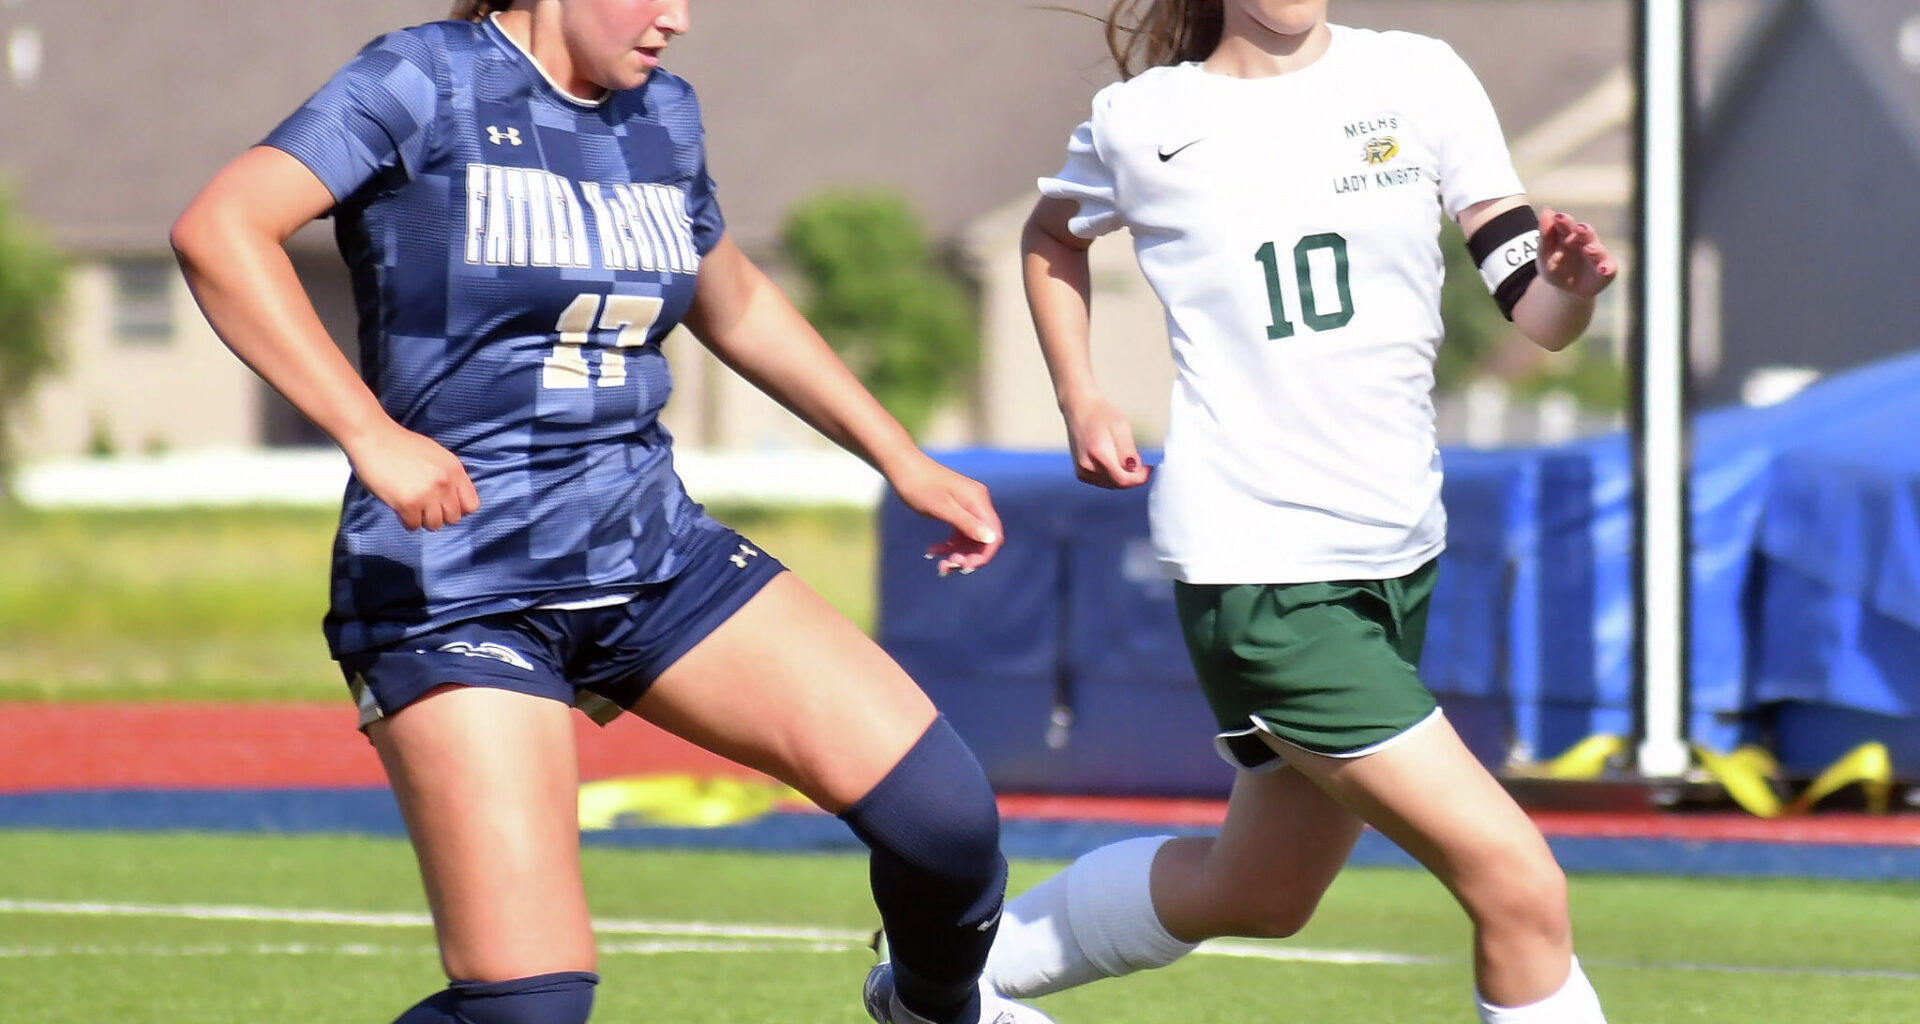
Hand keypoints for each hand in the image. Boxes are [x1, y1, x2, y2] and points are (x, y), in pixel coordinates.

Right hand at [343, 423, 479, 530]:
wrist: (373, 438)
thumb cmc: (401, 446)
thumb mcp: (436, 456)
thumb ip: (448, 476)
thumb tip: (454, 501)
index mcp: (454, 469)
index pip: (471, 505)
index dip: (458, 509)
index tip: (444, 505)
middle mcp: (445, 482)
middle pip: (453, 518)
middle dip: (439, 515)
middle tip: (424, 506)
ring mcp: (427, 494)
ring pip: (435, 525)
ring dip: (423, 519)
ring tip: (412, 506)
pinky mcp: (408, 503)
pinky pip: (414, 526)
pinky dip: (406, 520)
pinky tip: (400, 507)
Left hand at [888, 455, 1003, 576]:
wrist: (901, 466)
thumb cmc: (919, 485)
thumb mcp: (942, 508)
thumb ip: (967, 523)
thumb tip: (992, 539)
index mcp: (978, 501)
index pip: (994, 535)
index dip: (984, 555)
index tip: (965, 568)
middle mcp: (977, 503)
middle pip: (983, 540)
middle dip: (968, 557)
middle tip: (946, 567)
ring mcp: (967, 507)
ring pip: (970, 540)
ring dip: (957, 554)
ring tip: (939, 565)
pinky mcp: (956, 510)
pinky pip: (958, 534)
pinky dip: (948, 545)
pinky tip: (931, 552)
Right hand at [1065, 396, 1151, 489]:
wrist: (1079, 409)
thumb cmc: (1100, 414)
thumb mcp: (1121, 427)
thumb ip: (1128, 451)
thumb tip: (1136, 469)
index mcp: (1097, 455)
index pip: (1123, 479)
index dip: (1140, 478)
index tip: (1149, 469)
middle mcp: (1087, 467)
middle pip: (1118, 484)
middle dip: (1133, 477)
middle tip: (1143, 465)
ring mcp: (1082, 471)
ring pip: (1112, 484)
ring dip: (1124, 477)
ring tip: (1128, 460)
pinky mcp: (1081, 473)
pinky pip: (1104, 482)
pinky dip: (1114, 476)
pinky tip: (1118, 463)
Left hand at [1537, 207, 1617, 297]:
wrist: (1565, 289)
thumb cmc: (1555, 267)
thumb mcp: (1545, 254)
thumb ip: (1546, 234)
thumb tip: (1546, 210)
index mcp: (1568, 235)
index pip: (1566, 225)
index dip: (1563, 221)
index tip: (1558, 218)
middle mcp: (1585, 242)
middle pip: (1586, 233)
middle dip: (1583, 231)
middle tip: (1579, 229)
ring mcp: (1597, 255)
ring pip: (1598, 249)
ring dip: (1595, 249)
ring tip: (1589, 249)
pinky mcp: (1605, 270)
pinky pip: (1609, 268)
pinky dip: (1607, 268)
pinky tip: (1603, 269)